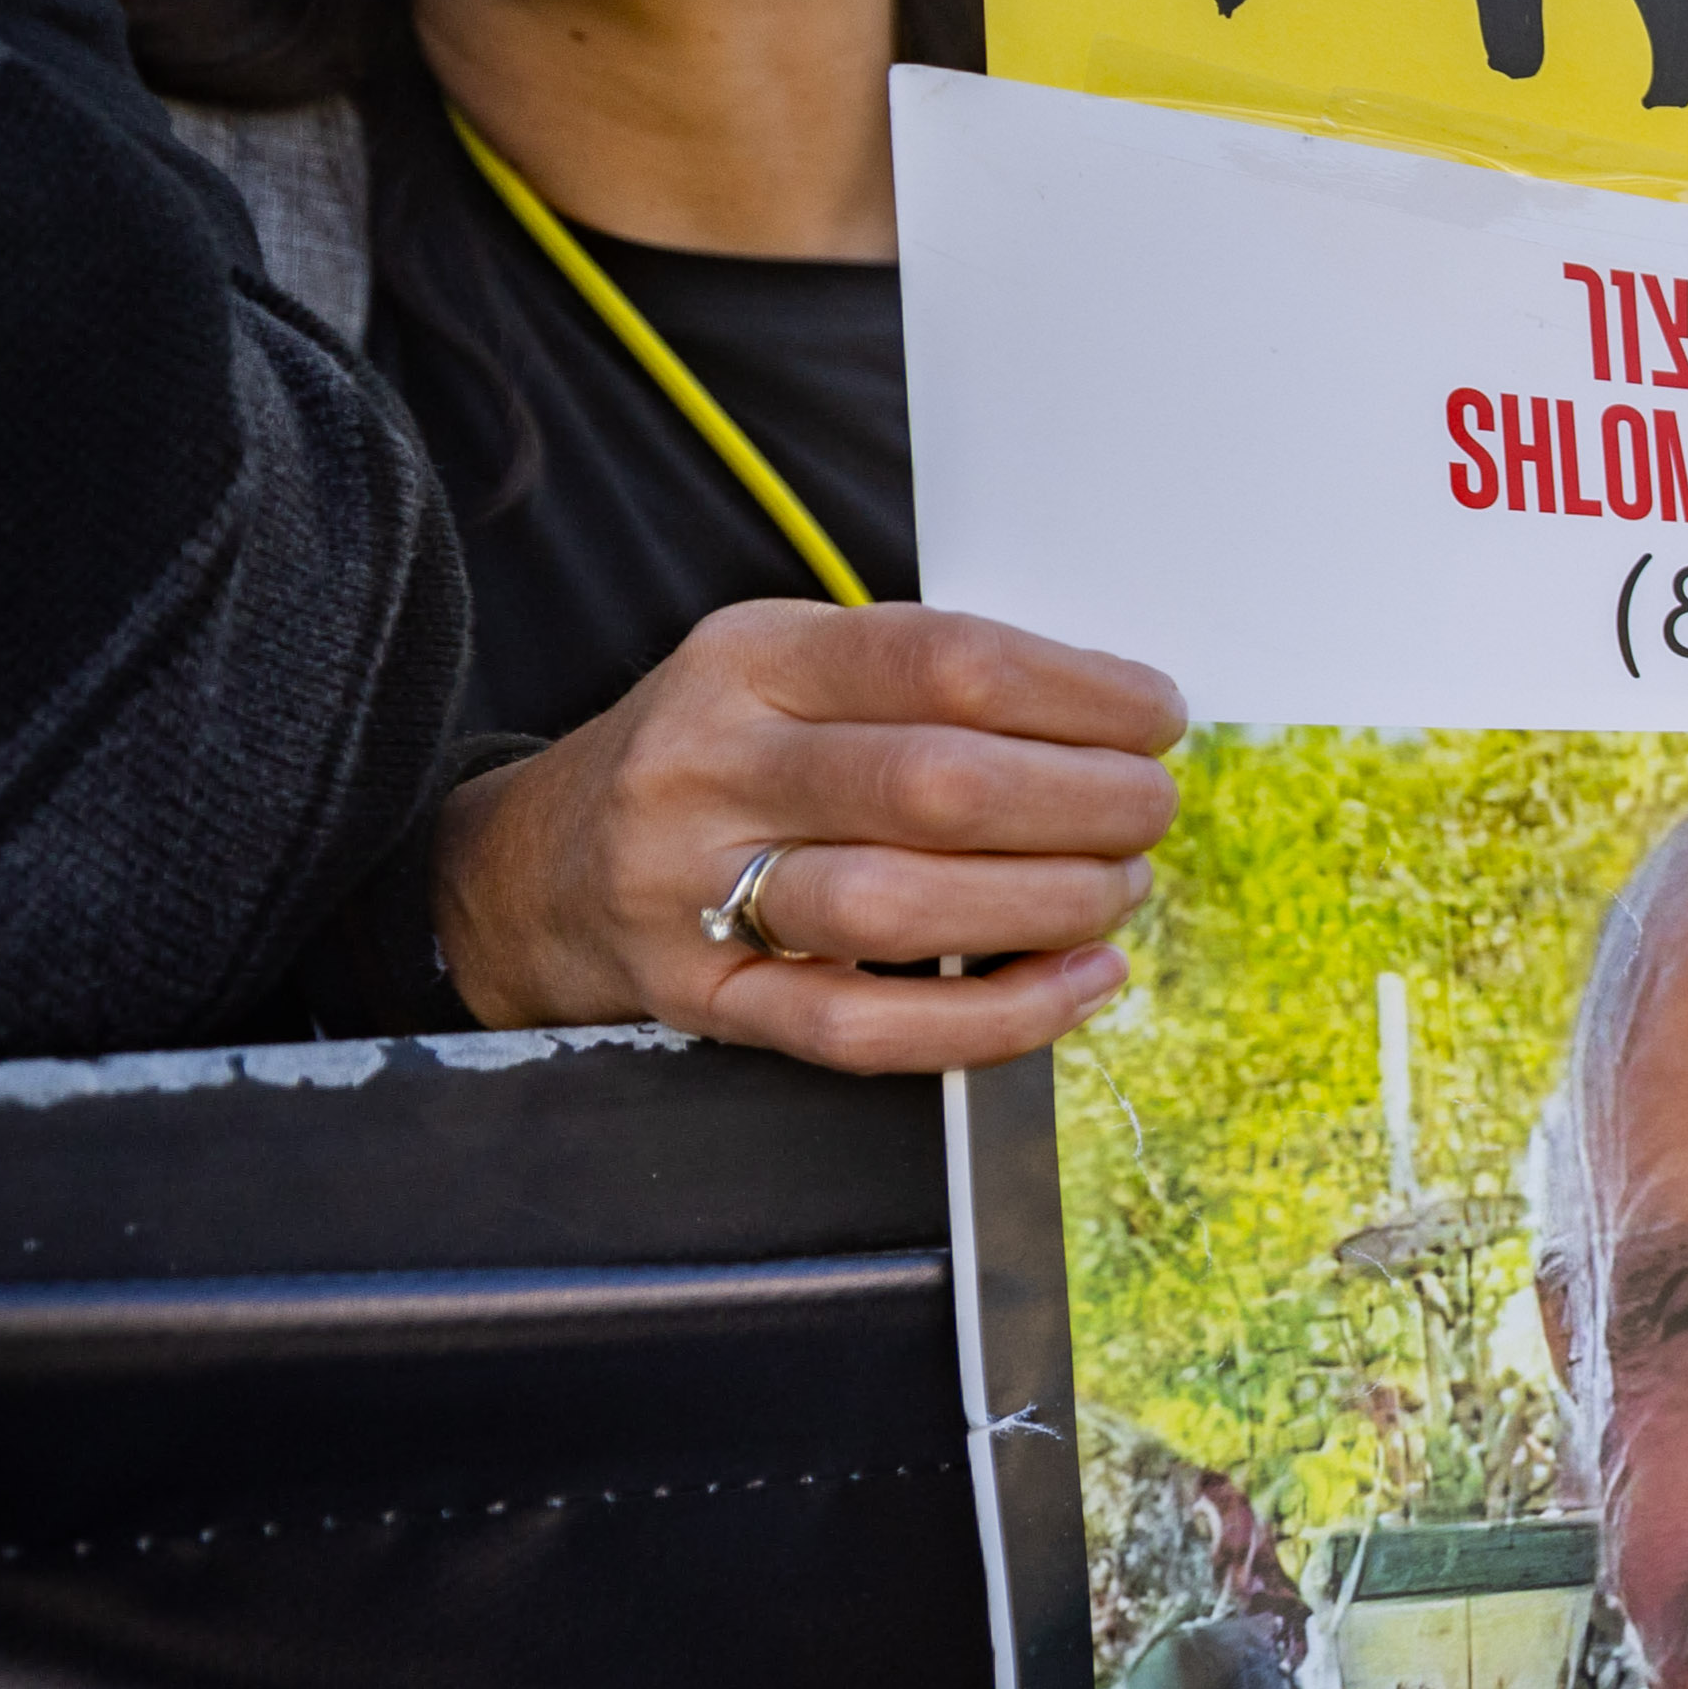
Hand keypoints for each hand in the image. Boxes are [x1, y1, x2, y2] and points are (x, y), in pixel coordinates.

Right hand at [429, 601, 1183, 1071]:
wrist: (531, 868)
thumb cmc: (718, 759)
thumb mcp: (789, 670)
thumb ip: (923, 683)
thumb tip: (1119, 721)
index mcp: (750, 658)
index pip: (943, 660)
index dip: (1079, 693)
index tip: (1157, 716)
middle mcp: (710, 766)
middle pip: (934, 784)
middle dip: (1083, 803)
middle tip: (1149, 810)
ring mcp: (692, 891)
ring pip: (898, 909)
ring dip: (1048, 904)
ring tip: (1118, 889)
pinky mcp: (703, 1001)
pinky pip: (863, 1030)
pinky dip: (997, 1018)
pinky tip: (1079, 982)